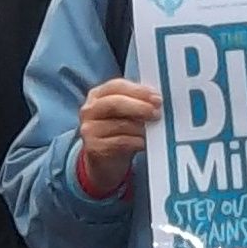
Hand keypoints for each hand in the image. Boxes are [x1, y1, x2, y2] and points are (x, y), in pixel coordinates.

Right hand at [73, 76, 161, 196]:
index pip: (117, 86)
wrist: (105, 161)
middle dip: (139, 107)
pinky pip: (120, 142)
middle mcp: (90, 110)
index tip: (156, 97)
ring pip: (120, 124)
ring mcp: (89, 129)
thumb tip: (157, 100)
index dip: (138, 90)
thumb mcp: (125, 114)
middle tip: (157, 113)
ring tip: (153, 130)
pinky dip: (136, 141)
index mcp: (98, 95)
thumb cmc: (119, 132)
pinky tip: (144, 143)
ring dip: (141, 128)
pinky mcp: (93, 147)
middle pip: (115, 103)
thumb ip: (137, 103)